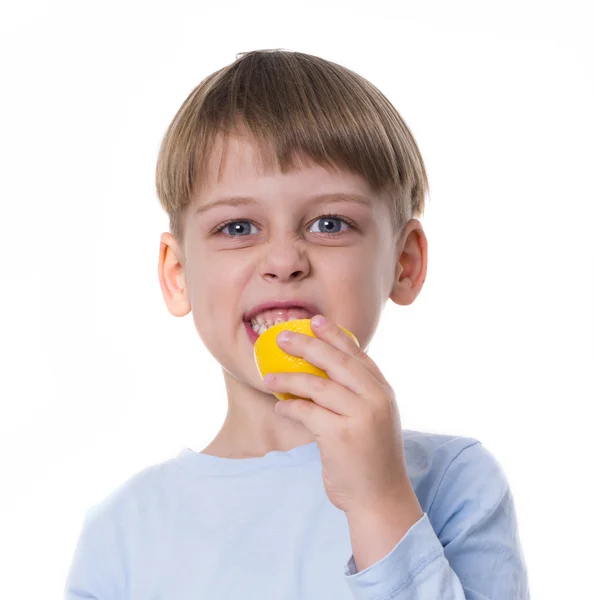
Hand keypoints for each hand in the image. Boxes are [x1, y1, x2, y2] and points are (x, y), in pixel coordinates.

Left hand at [264, 315, 416, 516]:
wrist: (380, 497)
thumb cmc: (371, 457)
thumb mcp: (373, 418)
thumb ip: (358, 393)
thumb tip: (324, 370)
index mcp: (383, 390)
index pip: (356, 354)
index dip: (334, 335)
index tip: (315, 321)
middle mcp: (375, 398)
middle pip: (336, 361)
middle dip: (306, 344)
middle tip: (282, 337)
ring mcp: (360, 415)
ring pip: (316, 384)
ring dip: (288, 379)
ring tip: (268, 376)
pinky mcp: (340, 434)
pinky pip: (306, 411)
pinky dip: (289, 407)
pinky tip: (280, 407)